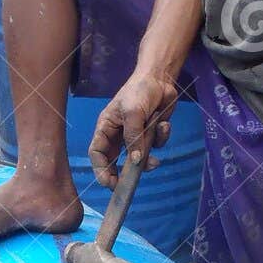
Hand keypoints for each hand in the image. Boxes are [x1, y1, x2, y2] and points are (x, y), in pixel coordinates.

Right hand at [87, 69, 178, 187]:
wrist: (161, 78)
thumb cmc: (139, 91)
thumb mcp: (133, 113)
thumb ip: (133, 138)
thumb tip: (135, 162)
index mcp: (106, 127)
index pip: (97, 152)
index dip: (100, 169)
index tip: (109, 183)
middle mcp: (119, 134)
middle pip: (116, 160)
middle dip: (123, 172)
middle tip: (130, 184)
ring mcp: (136, 135)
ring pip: (139, 156)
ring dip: (148, 158)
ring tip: (155, 160)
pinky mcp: (151, 133)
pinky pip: (155, 145)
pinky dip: (161, 138)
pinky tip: (164, 124)